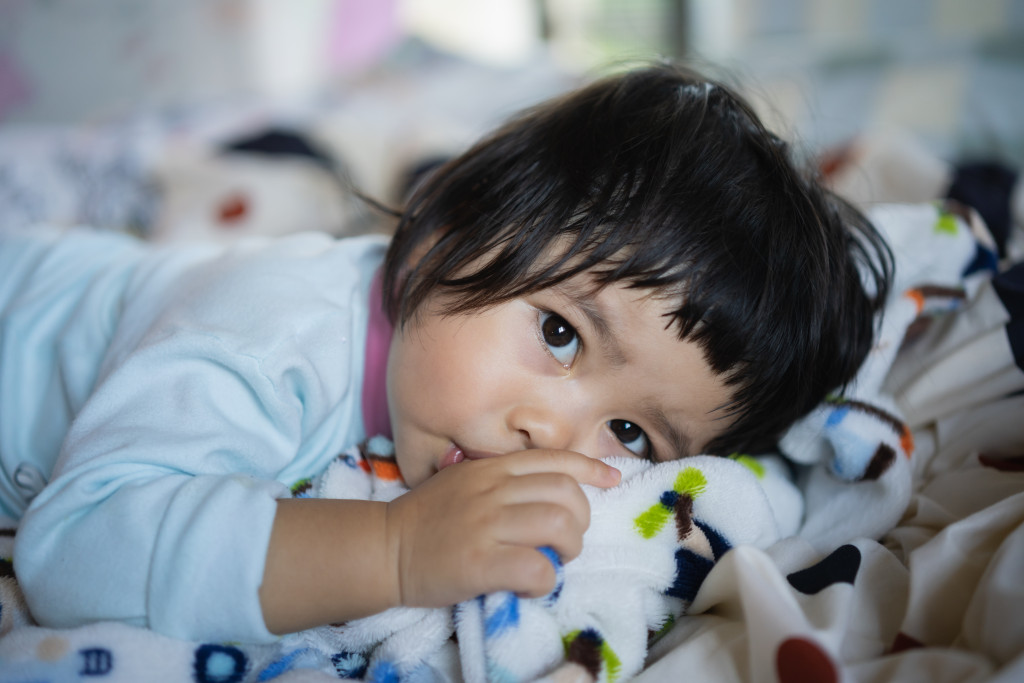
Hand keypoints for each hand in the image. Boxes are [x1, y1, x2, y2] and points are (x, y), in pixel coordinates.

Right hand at [384, 450, 619, 607]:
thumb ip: (503, 480)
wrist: (384, 548)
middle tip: (564, 540)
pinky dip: (546, 581)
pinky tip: (531, 585)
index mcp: (492, 468)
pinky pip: (538, 569)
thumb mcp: (466, 481)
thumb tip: (551, 492)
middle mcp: (493, 489)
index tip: (612, 479)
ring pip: (559, 525)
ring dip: (568, 549)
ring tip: (553, 561)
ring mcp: (486, 524)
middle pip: (566, 493)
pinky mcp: (479, 562)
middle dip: (580, 520)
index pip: (554, 459)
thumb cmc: (428, 518)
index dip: (591, 468)